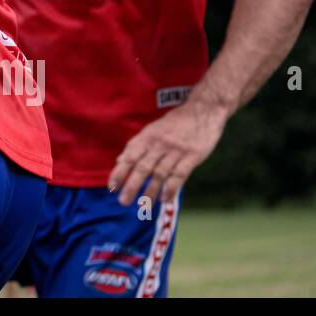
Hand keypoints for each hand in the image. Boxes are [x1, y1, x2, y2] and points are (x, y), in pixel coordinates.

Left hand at [107, 98, 228, 205]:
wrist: (203, 110)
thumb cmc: (176, 122)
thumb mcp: (153, 129)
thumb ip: (138, 146)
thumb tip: (120, 160)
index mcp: (148, 136)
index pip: (130, 156)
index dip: (120, 172)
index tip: (112, 187)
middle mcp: (159, 144)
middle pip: (143, 167)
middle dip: (132, 186)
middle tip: (124, 201)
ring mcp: (176, 151)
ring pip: (160, 174)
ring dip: (151, 191)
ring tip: (143, 205)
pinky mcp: (192, 156)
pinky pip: (179, 175)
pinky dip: (171, 188)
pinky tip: (165, 199)